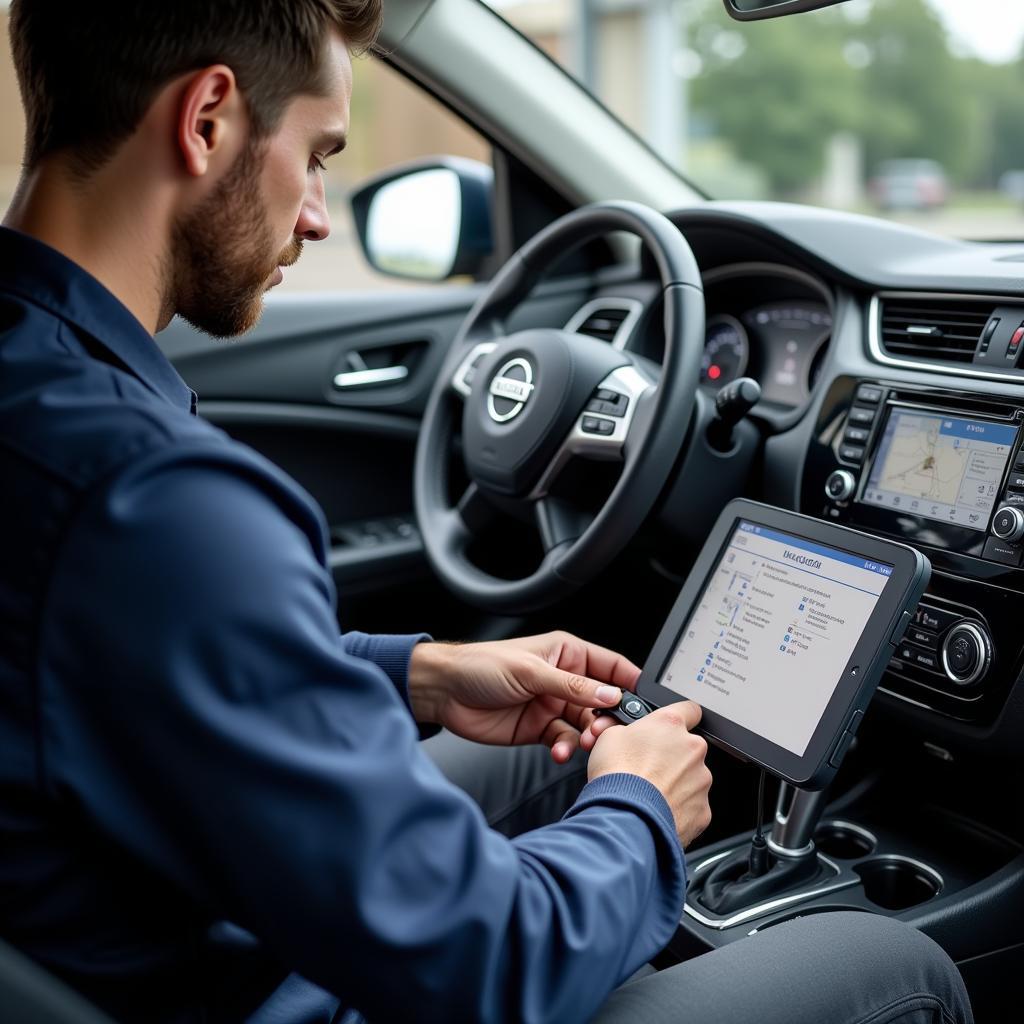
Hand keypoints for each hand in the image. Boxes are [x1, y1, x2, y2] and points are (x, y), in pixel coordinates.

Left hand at [407, 631, 640, 763]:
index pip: (611, 667)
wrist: (443, 692)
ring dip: (586, 736)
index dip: (630, 683)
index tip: (645, 704)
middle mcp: (564, 680)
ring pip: (585, 725)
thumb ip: (572, 686)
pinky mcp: (539, 729)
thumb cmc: (480, 665)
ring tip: (580, 743)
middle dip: (608, 718)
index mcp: (567, 654)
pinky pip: (564, 741)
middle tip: (604, 731)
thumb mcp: (530, 672)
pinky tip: (558, 751)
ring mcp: (552, 705)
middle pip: (603, 701)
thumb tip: (610, 694)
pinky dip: (565, 749)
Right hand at [587, 701, 711, 847]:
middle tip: (648, 767)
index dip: (679, 717)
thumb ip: (629, 730)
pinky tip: (659, 809)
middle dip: (672, 755)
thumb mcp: (609, 736)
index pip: (689, 709)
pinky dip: (679, 807)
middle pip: (688, 747)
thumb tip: (626, 734)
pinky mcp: (703, 810)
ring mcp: (701, 780)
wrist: (625, 817)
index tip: (671, 727)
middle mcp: (692, 749)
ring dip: (676, 782)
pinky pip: (693, 804)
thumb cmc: (617, 776)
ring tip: (650, 792)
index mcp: (671, 725)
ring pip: (692, 777)